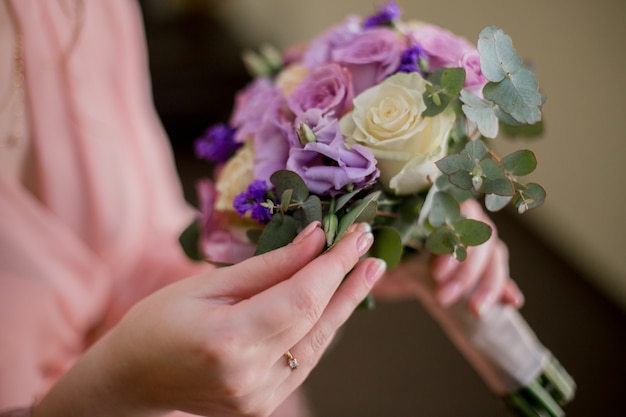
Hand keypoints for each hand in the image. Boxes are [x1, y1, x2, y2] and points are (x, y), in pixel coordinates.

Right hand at [33, 222, 385, 416]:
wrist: (133, 378)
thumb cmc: (157, 323)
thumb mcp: (205, 285)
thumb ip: (266, 267)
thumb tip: (314, 239)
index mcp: (229, 340)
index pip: (301, 297)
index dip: (334, 264)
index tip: (355, 235)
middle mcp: (250, 376)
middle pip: (317, 321)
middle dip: (349, 281)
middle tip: (372, 248)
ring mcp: (260, 397)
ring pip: (318, 343)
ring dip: (344, 304)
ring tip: (367, 271)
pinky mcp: (264, 403)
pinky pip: (304, 359)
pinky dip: (320, 327)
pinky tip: (335, 301)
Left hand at [373, 199, 523, 315]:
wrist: (409, 279)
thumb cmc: (396, 261)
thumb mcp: (384, 257)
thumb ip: (377, 252)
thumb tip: (362, 249)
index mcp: (440, 212)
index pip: (455, 217)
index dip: (450, 243)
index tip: (436, 273)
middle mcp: (466, 222)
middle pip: (479, 238)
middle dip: (464, 271)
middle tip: (444, 296)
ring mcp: (483, 243)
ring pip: (495, 256)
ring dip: (486, 283)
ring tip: (474, 310)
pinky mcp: (491, 267)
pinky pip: (504, 274)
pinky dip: (507, 287)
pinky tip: (512, 301)